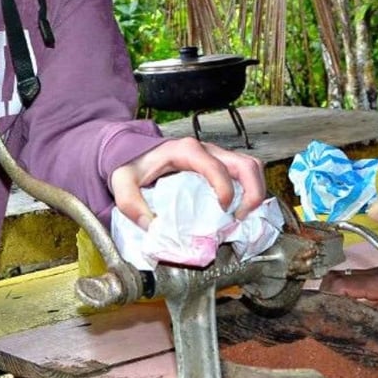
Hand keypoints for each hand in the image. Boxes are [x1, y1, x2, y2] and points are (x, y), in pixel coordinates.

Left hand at [108, 136, 263, 228]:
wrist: (134, 151)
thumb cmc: (133, 164)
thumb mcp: (123, 182)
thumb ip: (131, 204)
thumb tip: (153, 227)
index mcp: (187, 151)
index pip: (216, 166)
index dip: (225, 189)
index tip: (222, 209)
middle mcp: (207, 151)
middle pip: (246, 165)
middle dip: (253, 193)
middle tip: (240, 218)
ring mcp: (217, 157)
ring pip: (251, 168)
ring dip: (255, 193)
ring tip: (241, 217)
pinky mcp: (220, 166)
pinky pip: (244, 176)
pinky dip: (249, 193)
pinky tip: (238, 213)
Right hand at [319, 259, 377, 322]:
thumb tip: (359, 321)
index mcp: (377, 282)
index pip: (336, 285)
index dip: (323, 299)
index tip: (318, 317)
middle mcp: (373, 276)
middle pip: (334, 281)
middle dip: (323, 298)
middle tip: (323, 321)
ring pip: (344, 282)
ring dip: (335, 298)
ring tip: (334, 321)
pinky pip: (357, 286)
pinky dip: (348, 298)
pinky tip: (354, 315)